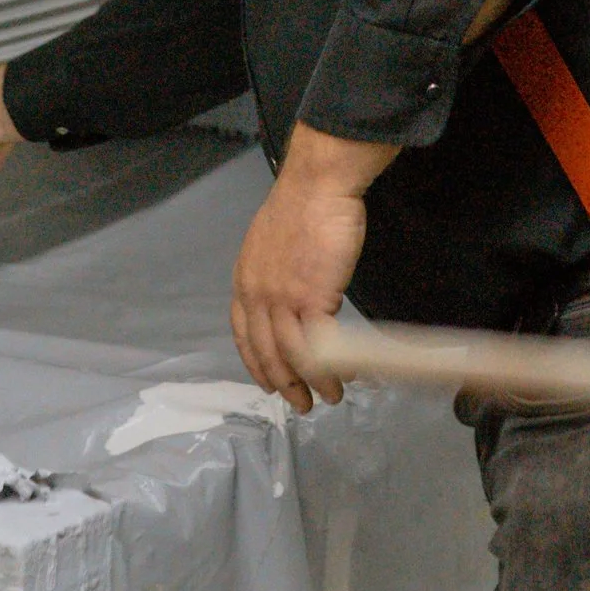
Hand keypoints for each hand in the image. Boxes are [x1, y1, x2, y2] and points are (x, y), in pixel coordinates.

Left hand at [231, 124, 391, 411]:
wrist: (318, 185)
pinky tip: (345, 375)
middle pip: (266, 354)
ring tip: (330, 397)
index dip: (256, 364)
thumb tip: (287, 294)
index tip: (269, 382)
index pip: (243, 336)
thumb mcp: (269, 245)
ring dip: (312, 383)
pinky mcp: (312, 299)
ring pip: (292, 356)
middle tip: (301, 405)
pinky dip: (332, 367)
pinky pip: (320, 346)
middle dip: (284, 384)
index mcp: (244, 282)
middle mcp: (257, 296)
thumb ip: (271, 275)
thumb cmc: (302, 208)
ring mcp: (283, 299)